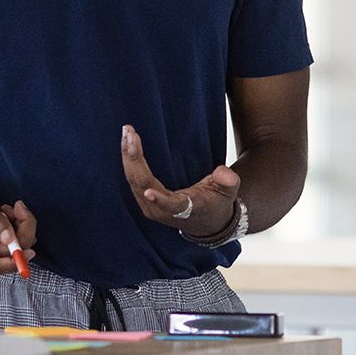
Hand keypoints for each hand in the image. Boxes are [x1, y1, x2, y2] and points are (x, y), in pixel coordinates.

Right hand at [0, 178, 37, 277]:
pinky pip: (19, 237)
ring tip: (7, 208)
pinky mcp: (1, 239)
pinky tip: (9, 211)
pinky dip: (21, 223)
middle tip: (19, 208)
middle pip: (12, 254)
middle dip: (23, 231)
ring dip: (22, 225)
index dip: (12, 263)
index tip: (29, 252)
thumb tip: (10, 240)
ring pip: (19, 245)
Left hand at [121, 124, 239, 238]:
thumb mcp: (228, 193)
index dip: (160, 200)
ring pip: (133, 181)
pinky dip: (129, 160)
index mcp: (184, 210)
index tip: (148, 192)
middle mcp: (162, 211)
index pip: (171, 205)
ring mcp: (150, 207)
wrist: (205, 222)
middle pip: (143, 184)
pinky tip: (127, 143)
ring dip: (128, 155)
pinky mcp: (143, 201)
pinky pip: (132, 179)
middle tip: (130, 133)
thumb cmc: (215, 205)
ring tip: (127, 132)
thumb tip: (223, 172)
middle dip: (134, 158)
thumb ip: (228, 182)